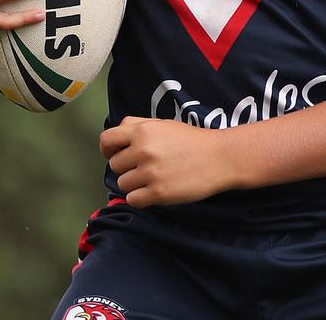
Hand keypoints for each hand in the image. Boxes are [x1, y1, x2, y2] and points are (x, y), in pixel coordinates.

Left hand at [100, 116, 231, 208]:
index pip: (107, 140)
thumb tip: (115, 138)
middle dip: (127, 167)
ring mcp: (150, 172)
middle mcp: (143, 150)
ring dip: (134, 184)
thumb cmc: (190, 140)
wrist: (218, 157)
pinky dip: (140, 198)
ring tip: (153, 178)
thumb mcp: (163, 124)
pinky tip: (154, 190)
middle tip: (145, 166)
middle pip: (115, 165)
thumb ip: (138, 126)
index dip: (107, 149)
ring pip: (123, 184)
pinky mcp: (159, 193)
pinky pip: (133, 200)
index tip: (114, 154)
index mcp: (142, 131)